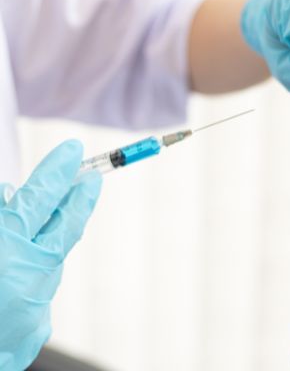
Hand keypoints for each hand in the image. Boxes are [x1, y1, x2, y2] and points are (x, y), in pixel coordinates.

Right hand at [0, 140, 101, 370]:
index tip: (74, 149)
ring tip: (45, 224)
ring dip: (48, 239)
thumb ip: (0, 220)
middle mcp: (29, 274)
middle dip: (80, 197)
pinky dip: (30, 276)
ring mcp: (36, 302)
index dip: (58, 170)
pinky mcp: (34, 328)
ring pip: (51, 259)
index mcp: (5, 246)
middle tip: (92, 176)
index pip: (41, 197)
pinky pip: (37, 289)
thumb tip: (10, 196)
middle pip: (66, 224)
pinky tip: (14, 276)